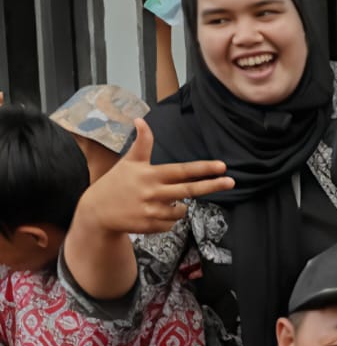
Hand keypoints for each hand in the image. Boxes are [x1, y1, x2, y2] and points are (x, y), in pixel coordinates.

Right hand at [76, 120, 231, 234]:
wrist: (96, 211)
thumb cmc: (116, 183)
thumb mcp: (129, 162)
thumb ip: (142, 144)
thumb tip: (140, 119)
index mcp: (150, 174)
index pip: (182, 171)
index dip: (203, 168)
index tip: (222, 166)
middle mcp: (153, 192)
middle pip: (190, 190)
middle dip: (212, 186)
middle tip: (232, 181)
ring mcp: (152, 211)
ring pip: (181, 210)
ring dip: (178, 206)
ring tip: (159, 201)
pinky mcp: (150, 226)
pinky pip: (171, 224)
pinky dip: (167, 219)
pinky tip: (151, 213)